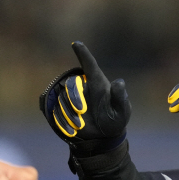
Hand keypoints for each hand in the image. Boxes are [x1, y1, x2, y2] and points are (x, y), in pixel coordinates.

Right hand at [39, 41, 131, 155]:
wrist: (105, 135)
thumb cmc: (116, 118)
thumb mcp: (122, 111)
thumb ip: (121, 97)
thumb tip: (119, 82)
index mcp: (98, 83)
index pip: (90, 66)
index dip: (83, 54)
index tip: (76, 43)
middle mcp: (83, 87)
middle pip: (71, 83)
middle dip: (74, 97)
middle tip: (81, 110)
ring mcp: (71, 97)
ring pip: (62, 98)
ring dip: (69, 112)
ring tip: (79, 125)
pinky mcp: (63, 108)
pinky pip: (56, 110)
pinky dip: (62, 121)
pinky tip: (72, 130)